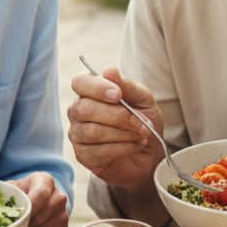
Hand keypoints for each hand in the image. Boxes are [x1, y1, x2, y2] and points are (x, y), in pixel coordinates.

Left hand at [12, 173, 68, 226]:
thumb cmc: (22, 194)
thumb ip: (5, 193)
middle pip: (40, 217)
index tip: (16, 217)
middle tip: (13, 226)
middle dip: (24, 225)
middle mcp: (59, 197)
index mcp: (46, 181)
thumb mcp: (13, 187)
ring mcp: (63, 215)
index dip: (28, 209)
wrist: (36, 200)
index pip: (40, 195)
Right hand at [66, 67, 162, 191]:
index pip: (80, 82)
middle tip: (142, 122)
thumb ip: (127, 86)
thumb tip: (109, 71)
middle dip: (119, 116)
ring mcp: (78, 134)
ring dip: (124, 133)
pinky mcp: (83, 155)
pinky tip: (135, 145)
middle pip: (86, 109)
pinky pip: (99, 151)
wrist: (149, 153)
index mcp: (90, 91)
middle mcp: (78, 110)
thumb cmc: (142, 121)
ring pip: (93, 131)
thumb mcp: (143, 99)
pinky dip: (123, 148)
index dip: (97, 88)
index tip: (118, 95)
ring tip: (142, 134)